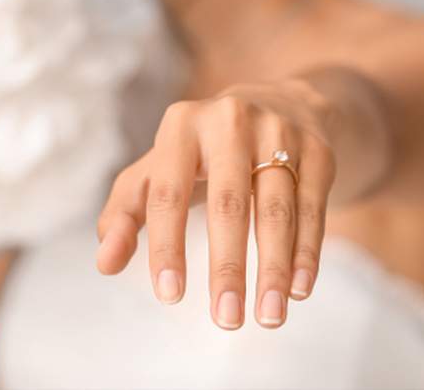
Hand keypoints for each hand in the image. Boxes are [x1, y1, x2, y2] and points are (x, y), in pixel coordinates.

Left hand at [94, 77, 337, 329]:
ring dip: (273, 269)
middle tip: (225, 320)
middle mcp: (230, 122)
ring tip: (269, 318)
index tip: (169, 296)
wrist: (277, 103)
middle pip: (228, 204)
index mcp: (181, 126)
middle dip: (227, 268)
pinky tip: (297, 291)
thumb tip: (105, 264)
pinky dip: (306, 253)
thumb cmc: (200, 152)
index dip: (167, 245)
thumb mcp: (158, 170)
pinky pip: (312, 208)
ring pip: (277, 210)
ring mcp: (279, 132)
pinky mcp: (319, 150)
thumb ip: (125, 213)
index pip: (168, 193)